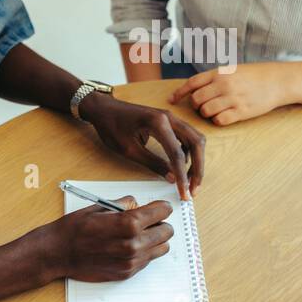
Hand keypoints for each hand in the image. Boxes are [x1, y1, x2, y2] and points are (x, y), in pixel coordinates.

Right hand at [28, 196, 173, 281]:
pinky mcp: (127, 273)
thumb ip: (125, 204)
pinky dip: (144, 252)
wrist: (58, 253)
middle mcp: (134, 244)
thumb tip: (138, 203)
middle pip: (167, 231)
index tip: (159, 207)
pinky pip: (148, 260)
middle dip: (160, 223)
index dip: (161, 207)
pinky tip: (128, 246)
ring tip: (139, 235)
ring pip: (162, 248)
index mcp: (129, 223)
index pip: (163, 211)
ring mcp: (132, 261)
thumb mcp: (100, 207)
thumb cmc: (75, 228)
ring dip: (155, 239)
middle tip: (149, 221)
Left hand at [77, 93, 204, 200]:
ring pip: (195, 139)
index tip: (184, 192)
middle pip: (196, 143)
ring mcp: (171, 118)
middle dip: (198, 168)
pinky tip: (181, 166)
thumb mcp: (129, 150)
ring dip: (196, 161)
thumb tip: (172, 177)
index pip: (178, 153)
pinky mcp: (169, 122)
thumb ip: (153, 163)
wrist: (103, 109)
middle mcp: (169, 117)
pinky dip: (189, 153)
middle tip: (194, 189)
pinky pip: (187, 137)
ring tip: (188, 181)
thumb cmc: (111, 125)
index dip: (183, 176)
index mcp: (158, 122)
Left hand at [167, 62, 291, 125]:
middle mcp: (224, 84)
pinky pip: (220, 120)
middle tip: (203, 106)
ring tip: (216, 111)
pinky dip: (218, 120)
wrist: (278, 81)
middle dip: (196, 106)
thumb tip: (194, 89)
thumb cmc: (254, 75)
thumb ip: (214, 78)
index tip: (171, 101)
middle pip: (196, 100)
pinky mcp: (242, 111)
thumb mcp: (233, 70)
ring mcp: (233, 98)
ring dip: (207, 114)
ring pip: (206, 111)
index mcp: (220, 72)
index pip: (192, 83)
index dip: (179, 93)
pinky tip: (225, 116)